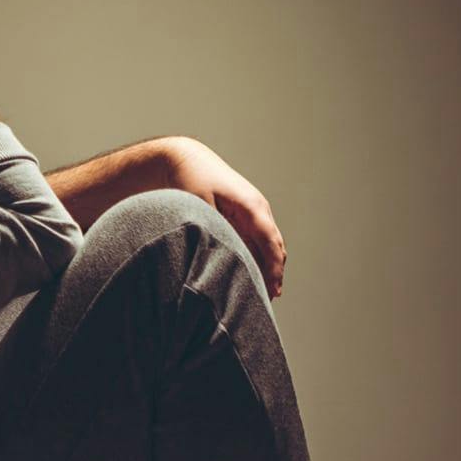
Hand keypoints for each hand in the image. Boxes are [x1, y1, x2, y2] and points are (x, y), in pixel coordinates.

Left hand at [166, 138, 287, 297]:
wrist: (186, 159)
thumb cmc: (191, 180)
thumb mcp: (199, 207)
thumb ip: (214, 231)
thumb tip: (223, 258)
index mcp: (252, 206)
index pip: (270, 243)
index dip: (273, 269)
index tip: (273, 290)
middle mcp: (258, 209)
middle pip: (274, 247)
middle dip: (274, 273)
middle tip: (268, 300)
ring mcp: (254, 212)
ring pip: (267, 246)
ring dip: (267, 267)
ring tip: (262, 294)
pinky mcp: (244, 216)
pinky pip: (256, 241)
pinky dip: (257, 258)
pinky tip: (250, 275)